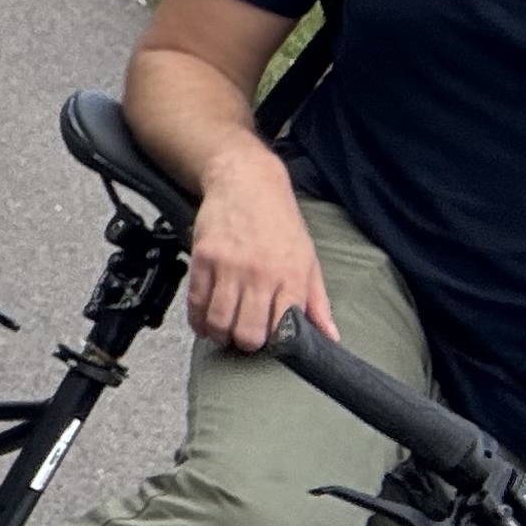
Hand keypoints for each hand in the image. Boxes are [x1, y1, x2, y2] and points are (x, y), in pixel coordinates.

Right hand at [181, 154, 331, 351]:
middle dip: (244, 343)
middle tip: (242, 339)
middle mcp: (261, 274)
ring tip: (222, 333)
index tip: (269, 341)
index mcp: (291, 276)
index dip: (274, 343)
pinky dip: (197, 319)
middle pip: (248, 331)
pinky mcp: (203, 258)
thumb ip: (317, 300)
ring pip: (219, 320)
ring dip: (219, 334)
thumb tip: (329, 335)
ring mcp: (229, 267)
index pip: (282, 329)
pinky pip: (195, 301)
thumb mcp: (308, 258)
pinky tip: (203, 320)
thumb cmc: (279, 220)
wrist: (246, 182)